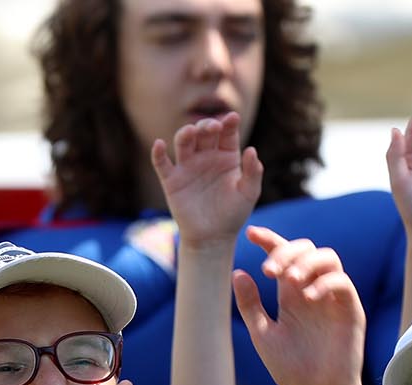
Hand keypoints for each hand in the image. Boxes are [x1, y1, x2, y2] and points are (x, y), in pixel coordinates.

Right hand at [149, 112, 263, 251]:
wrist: (212, 238)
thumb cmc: (233, 214)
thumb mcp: (248, 193)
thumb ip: (253, 172)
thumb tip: (252, 150)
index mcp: (227, 155)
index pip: (227, 133)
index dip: (229, 124)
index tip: (232, 118)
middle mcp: (206, 156)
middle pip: (204, 132)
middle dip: (207, 125)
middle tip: (213, 127)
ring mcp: (188, 166)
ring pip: (183, 142)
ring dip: (185, 133)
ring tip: (190, 132)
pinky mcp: (171, 180)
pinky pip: (162, 163)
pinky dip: (158, 153)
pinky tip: (159, 144)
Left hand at [232, 226, 365, 384]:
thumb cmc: (292, 369)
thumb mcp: (263, 334)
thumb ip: (251, 305)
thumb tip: (237, 273)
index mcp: (292, 295)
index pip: (283, 255)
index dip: (269, 240)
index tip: (250, 235)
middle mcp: (313, 290)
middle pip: (307, 249)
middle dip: (286, 251)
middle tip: (269, 271)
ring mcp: (333, 299)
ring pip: (328, 258)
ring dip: (306, 262)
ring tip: (288, 280)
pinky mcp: (351, 311)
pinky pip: (343, 283)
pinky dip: (325, 282)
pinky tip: (308, 296)